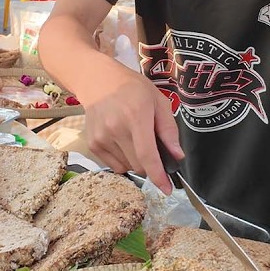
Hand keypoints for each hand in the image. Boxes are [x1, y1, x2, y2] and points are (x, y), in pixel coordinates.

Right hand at [80, 62, 181, 194]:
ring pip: (127, 168)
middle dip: (150, 164)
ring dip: (136, 161)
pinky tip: (121, 140)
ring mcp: (101, 137)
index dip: (158, 176)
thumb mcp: (158, 101)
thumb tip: (177, 155)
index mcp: (136, 116)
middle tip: (151, 145)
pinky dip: (123, 159)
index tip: (167, 190)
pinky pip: (114, 165)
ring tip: (133, 137)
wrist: (97, 80)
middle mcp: (115, 129)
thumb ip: (169, 130)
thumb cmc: (132, 88)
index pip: (147, 155)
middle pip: (139, 166)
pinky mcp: (92, 144)